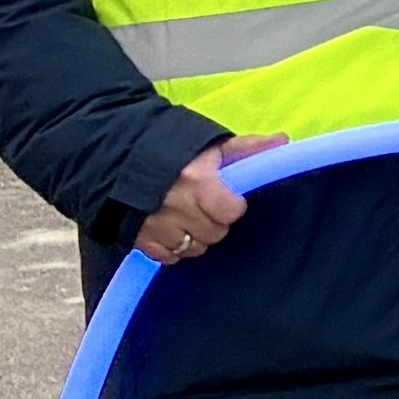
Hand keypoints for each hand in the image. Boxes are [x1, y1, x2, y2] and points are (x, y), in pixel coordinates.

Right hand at [134, 137, 276, 262]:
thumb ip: (247, 147)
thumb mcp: (209, 145)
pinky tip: (170, 230)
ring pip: (193, 248)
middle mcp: (176, 206)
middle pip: (214, 233)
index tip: (227, 199)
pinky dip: (172, 248)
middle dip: (214, 222)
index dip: (232, 207)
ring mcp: (154, 225)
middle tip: (204, 207)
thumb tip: (283, 141)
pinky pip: (168, 257)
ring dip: (194, 236)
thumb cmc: (169, 149)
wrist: (115, 155)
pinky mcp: (137, 239)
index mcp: (197, 181)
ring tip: (187, 217)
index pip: (231, 212)